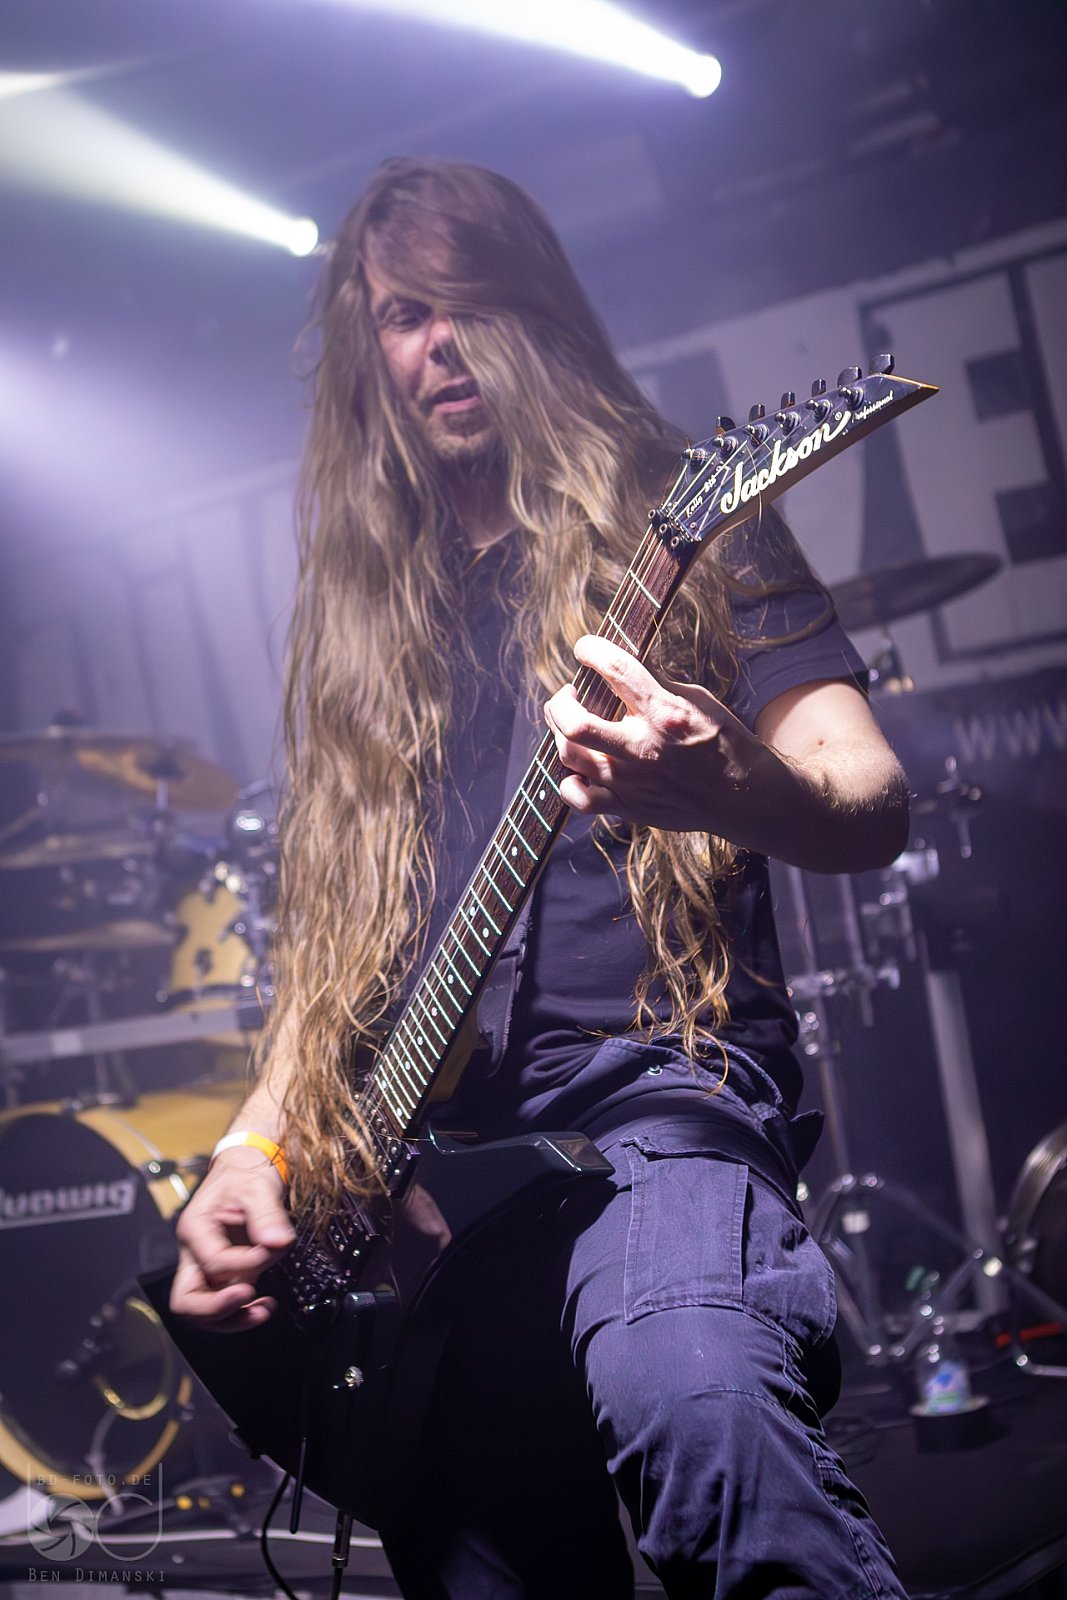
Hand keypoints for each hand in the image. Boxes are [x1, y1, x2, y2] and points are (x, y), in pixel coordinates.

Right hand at [170, 1147, 295, 1332]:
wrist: (247, 1166)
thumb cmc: (245, 1172)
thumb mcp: (258, 1186)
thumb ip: (267, 1215)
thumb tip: (278, 1242)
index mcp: (195, 1228)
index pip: (212, 1261)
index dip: (244, 1263)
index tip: (271, 1249)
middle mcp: (195, 1252)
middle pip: (187, 1300)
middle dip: (216, 1308)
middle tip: (249, 1298)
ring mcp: (209, 1266)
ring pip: (203, 1310)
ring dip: (232, 1318)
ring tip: (263, 1310)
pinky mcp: (227, 1273)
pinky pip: (224, 1303)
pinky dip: (242, 1312)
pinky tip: (265, 1305)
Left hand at [544, 634, 769, 833]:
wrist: (741, 795)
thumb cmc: (723, 741)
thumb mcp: (698, 699)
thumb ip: (656, 684)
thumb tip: (621, 666)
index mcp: (664, 713)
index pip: (616, 669)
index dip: (591, 649)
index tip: (584, 648)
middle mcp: (643, 748)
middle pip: (575, 723)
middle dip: (561, 701)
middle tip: (570, 694)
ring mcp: (632, 782)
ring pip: (570, 756)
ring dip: (559, 732)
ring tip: (569, 722)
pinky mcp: (628, 807)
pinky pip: (579, 798)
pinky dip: (569, 782)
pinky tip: (577, 768)